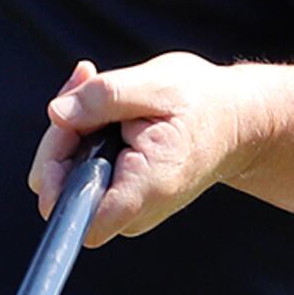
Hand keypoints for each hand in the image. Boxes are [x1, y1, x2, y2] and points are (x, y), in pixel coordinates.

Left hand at [34, 54, 260, 243]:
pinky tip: (103, 106)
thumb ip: (104, 97)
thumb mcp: (158, 84)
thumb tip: (56, 114)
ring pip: (65, 177)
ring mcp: (124, 209)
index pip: (75, 212)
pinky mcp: (118, 197)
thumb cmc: (204, 102)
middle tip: (87, 82)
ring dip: (71, 128)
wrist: (238, 122)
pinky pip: (79, 171)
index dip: (54, 173)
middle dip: (62, 133)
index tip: (69, 126)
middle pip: (60, 188)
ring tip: (98, 87)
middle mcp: (133, 211)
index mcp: (146, 188)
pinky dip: (81, 134)